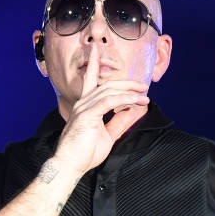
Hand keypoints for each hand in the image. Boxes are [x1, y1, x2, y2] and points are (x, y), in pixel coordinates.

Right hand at [53, 45, 149, 174]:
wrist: (70, 165)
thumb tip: (132, 111)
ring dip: (129, 92)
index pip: (90, 80)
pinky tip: (136, 101)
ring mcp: (84, 108)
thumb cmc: (84, 152)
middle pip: (107, 84)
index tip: (97, 50)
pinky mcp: (88, 115)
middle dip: (126, 83)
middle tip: (142, 86)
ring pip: (110, 91)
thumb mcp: (107, 135)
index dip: (94, 64)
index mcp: (85, 105)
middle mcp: (83, 103)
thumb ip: (119, 122)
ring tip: (144, 95)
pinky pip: (109, 101)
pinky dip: (124, 100)